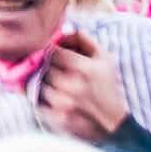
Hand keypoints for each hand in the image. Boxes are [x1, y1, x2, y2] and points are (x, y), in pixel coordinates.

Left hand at [32, 27, 130, 144]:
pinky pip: (38, 102)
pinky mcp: (57, 119)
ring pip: (39, 84)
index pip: (52, 52)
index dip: (51, 52)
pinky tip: (54, 99)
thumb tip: (62, 28)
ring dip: (44, 84)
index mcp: (85, 69)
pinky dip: (41, 99)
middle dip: (48, 68)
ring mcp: (64, 104)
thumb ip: (83, 39)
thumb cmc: (106, 87)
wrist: (113, 124)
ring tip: (56, 86)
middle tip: (55, 72)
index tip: (54, 56)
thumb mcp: (103, 59)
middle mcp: (73, 86)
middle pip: (44, 68)